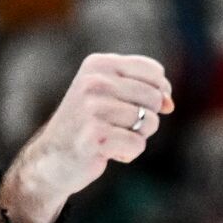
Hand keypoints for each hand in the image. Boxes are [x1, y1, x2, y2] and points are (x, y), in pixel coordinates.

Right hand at [0, 53, 174, 222]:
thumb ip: (146, 92)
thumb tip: (170, 104)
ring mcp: (93, 108)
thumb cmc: (90, 125)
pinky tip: (105, 151)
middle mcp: (95, 81)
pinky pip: (138, 144)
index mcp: (98, 64)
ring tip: (110, 136)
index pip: (154, 71)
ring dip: (136, 137)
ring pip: (150, 122)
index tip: (138, 105)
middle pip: (155, 98)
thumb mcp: (113, 97)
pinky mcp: (96, 135)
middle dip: (145, 118)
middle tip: (117, 125)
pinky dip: (128, 153)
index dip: (159, 92)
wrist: (52, 157)